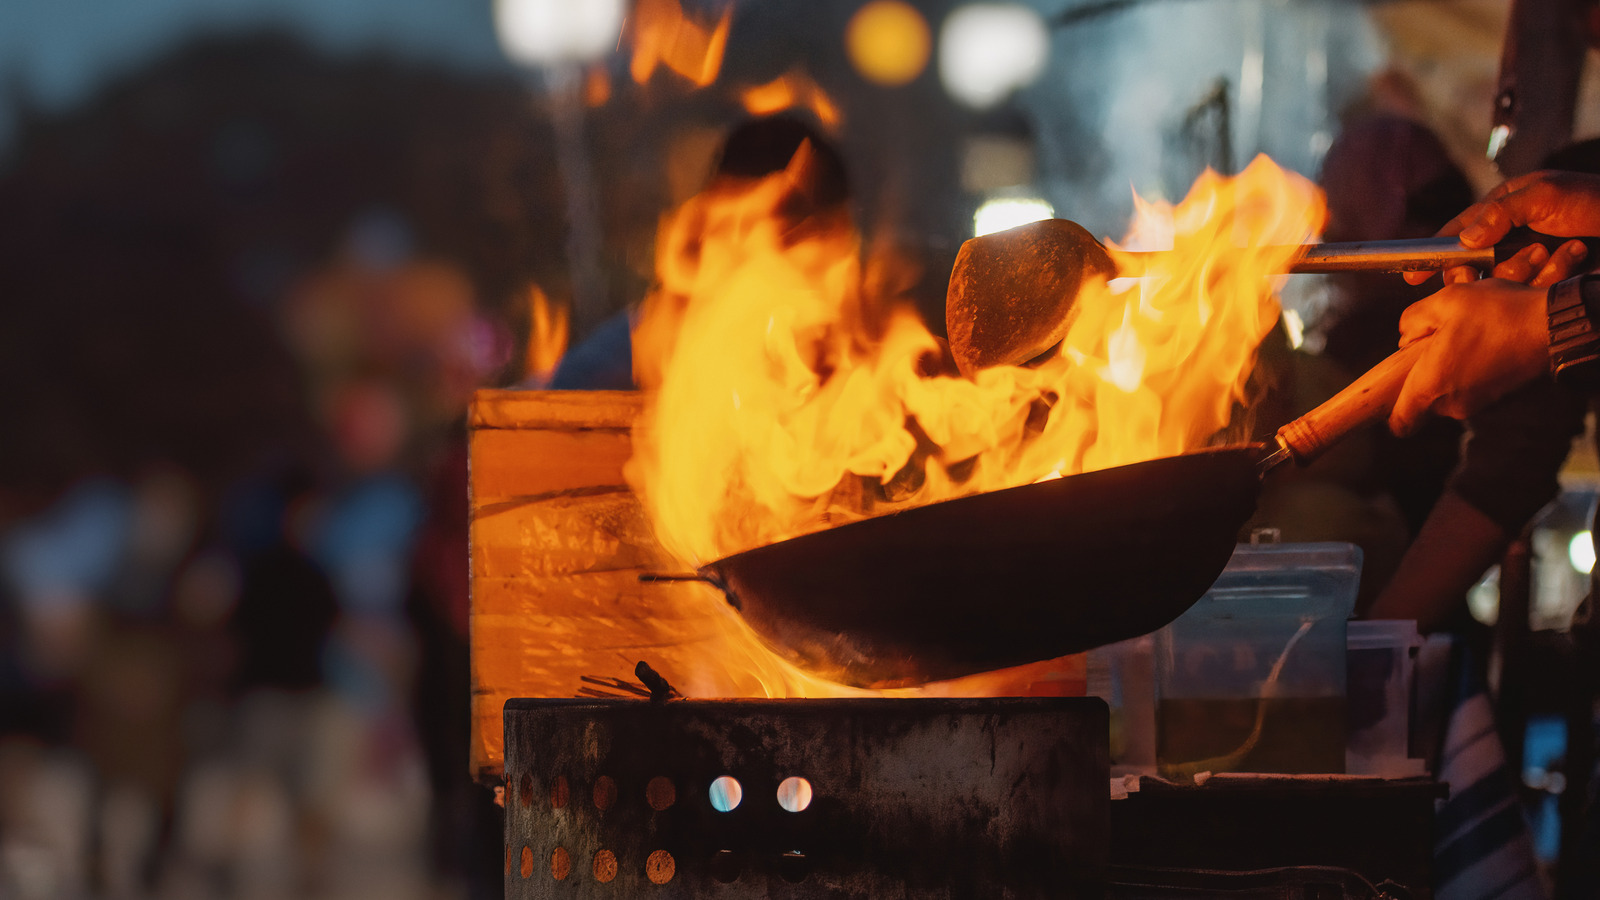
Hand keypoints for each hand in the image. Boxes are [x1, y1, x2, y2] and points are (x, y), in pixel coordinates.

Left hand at [1388, 279, 1548, 435]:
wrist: (1552, 325)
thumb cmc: (1496, 314)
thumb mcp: (1442, 301)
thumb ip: (1411, 320)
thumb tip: (1405, 338)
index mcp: (1430, 388)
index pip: (1400, 423)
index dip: (1390, 411)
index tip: (1394, 388)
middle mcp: (1452, 405)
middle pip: (1422, 401)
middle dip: (1422, 374)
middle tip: (1435, 341)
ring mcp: (1476, 404)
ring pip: (1447, 391)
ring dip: (1448, 367)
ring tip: (1464, 335)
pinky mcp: (1496, 397)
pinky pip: (1470, 386)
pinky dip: (1470, 368)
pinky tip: (1483, 341)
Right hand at [1405, 169, 1598, 285]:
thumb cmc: (1597, 202)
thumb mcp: (1546, 195)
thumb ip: (1501, 212)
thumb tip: (1465, 240)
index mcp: (1505, 207)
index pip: (1459, 230)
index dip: (1434, 252)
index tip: (1413, 274)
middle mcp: (1511, 234)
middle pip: (1471, 262)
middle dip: (1473, 272)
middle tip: (1475, 279)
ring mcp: (1528, 259)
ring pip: (1497, 280)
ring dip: (1514, 275)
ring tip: (1541, 258)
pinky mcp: (1545, 280)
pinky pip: (1524, 292)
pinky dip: (1538, 283)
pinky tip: (1557, 270)